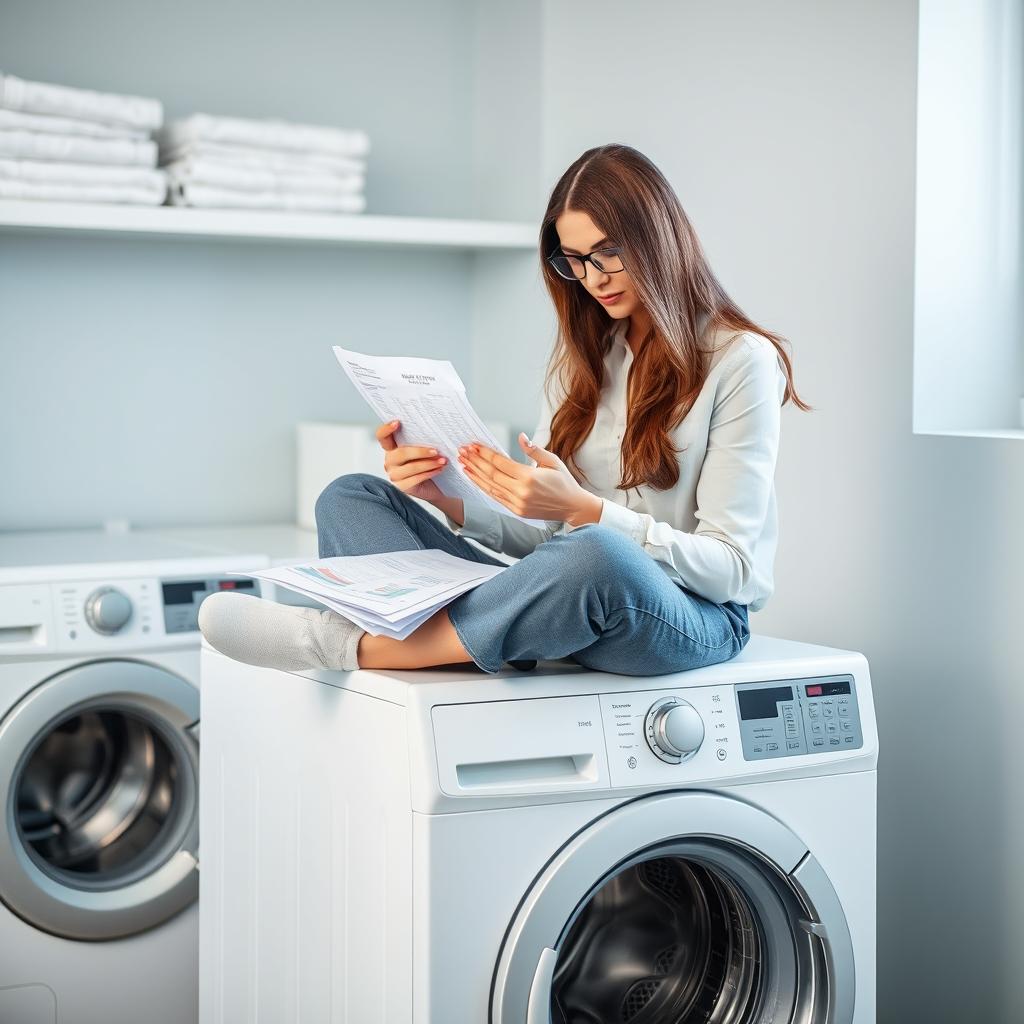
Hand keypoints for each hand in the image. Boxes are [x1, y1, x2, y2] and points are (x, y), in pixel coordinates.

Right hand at [376, 420, 447, 501]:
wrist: (435, 486)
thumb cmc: (429, 464)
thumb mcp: (425, 450)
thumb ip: (423, 441)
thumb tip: (433, 432)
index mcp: (392, 448)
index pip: (382, 437)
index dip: (386, 429)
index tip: (398, 422)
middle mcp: (390, 461)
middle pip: (401, 453)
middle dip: (420, 452)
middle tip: (436, 451)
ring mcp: (394, 475)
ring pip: (410, 467)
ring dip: (429, 463)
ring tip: (442, 461)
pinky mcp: (401, 487)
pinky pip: (415, 479)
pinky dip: (429, 473)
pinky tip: (438, 470)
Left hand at [457, 432, 602, 524]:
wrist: (572, 507)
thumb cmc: (564, 482)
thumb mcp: (552, 461)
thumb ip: (534, 450)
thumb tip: (521, 437)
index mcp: (529, 477)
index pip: (500, 462)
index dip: (485, 453)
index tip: (474, 445)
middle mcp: (521, 491)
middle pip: (491, 474)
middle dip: (475, 461)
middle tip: (463, 451)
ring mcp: (517, 503)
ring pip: (490, 487)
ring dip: (475, 474)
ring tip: (463, 463)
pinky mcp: (516, 511)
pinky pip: (495, 497)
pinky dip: (483, 487)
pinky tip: (475, 479)